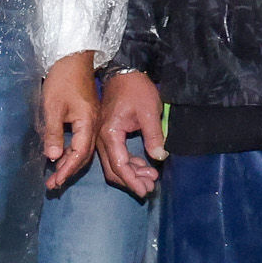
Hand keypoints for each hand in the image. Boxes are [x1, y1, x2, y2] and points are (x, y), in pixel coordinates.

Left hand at [37, 54, 96, 189]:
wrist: (74, 57)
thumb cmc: (62, 78)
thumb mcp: (53, 106)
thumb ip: (54, 132)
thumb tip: (53, 157)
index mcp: (88, 123)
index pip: (79, 154)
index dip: (67, 169)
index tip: (55, 182)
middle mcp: (94, 125)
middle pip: (83, 155)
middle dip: (68, 171)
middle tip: (53, 186)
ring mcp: (92, 120)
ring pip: (83, 149)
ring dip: (69, 163)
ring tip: (55, 176)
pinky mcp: (87, 116)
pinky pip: (82, 139)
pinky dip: (71, 151)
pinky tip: (61, 156)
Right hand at [101, 70, 167, 196]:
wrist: (124, 71)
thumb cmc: (136, 89)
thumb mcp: (149, 111)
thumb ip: (154, 136)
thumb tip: (160, 157)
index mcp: (110, 133)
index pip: (119, 165)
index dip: (132, 180)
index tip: (145, 190)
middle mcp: (102, 138)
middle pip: (113, 169)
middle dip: (132, 181)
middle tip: (151, 187)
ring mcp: (103, 137)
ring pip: (113, 165)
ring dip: (131, 173)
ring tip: (151, 177)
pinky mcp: (108, 134)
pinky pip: (115, 156)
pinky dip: (128, 163)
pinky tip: (143, 165)